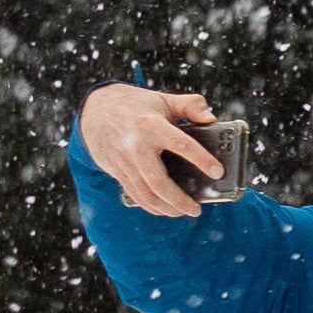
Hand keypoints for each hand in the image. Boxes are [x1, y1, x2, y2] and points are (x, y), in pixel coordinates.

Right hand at [78, 85, 227, 217]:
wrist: (95, 110)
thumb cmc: (136, 105)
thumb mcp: (164, 100)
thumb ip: (191, 105)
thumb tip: (211, 118)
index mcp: (152, 125)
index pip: (181, 144)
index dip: (201, 159)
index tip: (217, 172)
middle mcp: (136, 146)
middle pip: (158, 180)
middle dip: (179, 199)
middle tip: (197, 209)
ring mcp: (124, 161)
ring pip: (144, 192)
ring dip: (165, 207)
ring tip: (184, 212)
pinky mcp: (116, 171)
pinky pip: (133, 194)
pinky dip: (150, 206)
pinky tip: (164, 209)